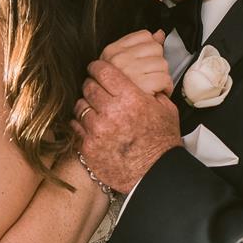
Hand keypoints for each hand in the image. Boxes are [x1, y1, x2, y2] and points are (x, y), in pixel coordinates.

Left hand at [72, 59, 181, 192]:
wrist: (156, 175)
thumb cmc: (162, 144)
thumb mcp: (166, 110)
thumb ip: (152, 92)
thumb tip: (143, 82)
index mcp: (130, 98)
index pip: (103, 71)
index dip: (97, 67)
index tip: (96, 68)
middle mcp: (111, 111)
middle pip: (88, 86)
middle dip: (91, 85)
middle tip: (95, 88)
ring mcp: (97, 130)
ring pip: (80, 106)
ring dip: (86, 105)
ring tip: (93, 109)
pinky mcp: (88, 147)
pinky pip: (76, 126)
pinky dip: (81, 123)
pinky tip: (91, 125)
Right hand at [100, 30, 173, 96]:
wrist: (116, 121)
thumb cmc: (119, 94)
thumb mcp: (121, 66)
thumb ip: (141, 46)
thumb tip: (160, 33)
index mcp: (111, 52)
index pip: (144, 35)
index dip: (149, 49)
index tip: (145, 61)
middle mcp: (119, 60)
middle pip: (155, 48)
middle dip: (156, 63)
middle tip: (147, 77)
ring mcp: (130, 72)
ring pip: (162, 64)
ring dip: (160, 77)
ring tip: (151, 86)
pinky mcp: (142, 86)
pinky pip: (165, 79)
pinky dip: (165, 88)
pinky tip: (156, 93)